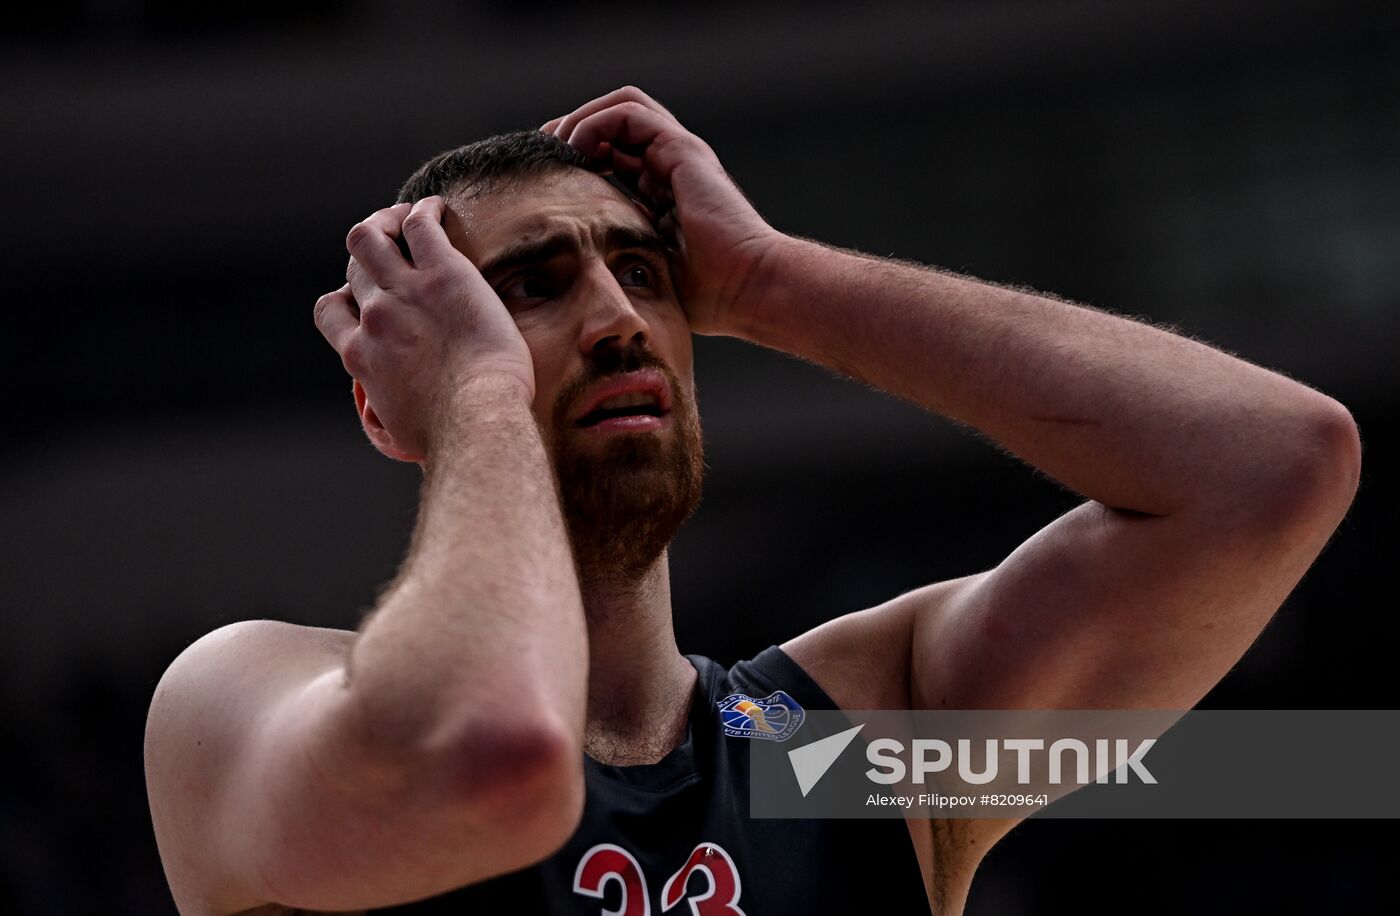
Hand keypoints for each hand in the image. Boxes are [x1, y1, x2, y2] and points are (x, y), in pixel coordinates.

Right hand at [313, 197, 535, 461]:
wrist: (477, 417)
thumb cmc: (449, 434)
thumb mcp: (399, 429)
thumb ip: (384, 412)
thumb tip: (386, 419)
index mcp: (358, 354)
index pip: (330, 308)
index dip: (346, 296)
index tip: (367, 296)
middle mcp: (373, 316)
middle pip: (354, 265)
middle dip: (369, 251)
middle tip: (391, 242)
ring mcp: (404, 291)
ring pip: (371, 234)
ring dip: (384, 220)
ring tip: (405, 216)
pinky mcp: (442, 272)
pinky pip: (419, 224)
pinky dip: (422, 210)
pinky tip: (437, 208)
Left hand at [543, 86, 783, 336]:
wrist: (749, 289)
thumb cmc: (708, 296)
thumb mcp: (646, 271)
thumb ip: (620, 254)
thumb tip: (577, 268)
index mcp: (664, 190)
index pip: (613, 154)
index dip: (577, 157)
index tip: (547, 179)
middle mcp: (672, 165)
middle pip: (615, 122)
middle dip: (573, 130)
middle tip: (541, 154)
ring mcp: (679, 154)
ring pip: (622, 106)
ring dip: (581, 120)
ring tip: (556, 147)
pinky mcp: (683, 150)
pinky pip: (629, 113)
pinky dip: (595, 123)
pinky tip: (576, 150)